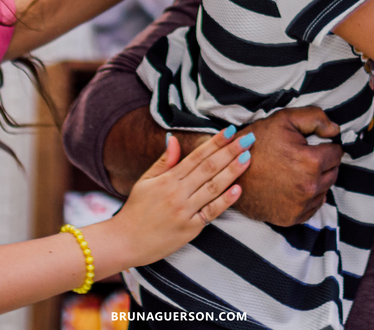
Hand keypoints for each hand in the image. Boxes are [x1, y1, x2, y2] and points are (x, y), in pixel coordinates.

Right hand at [114, 128, 251, 264]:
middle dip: (230, 151)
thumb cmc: (136, 210)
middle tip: (248, 138)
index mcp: (168, 179)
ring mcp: (185, 211)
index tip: (230, 130)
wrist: (125, 242)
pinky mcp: (191, 229)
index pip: (196, 156)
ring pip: (213, 187)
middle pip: (209, 168)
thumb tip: (174, 138)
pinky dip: (226, 201)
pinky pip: (211, 212)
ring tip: (247, 157)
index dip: (214, 142)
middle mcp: (178, 193)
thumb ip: (163, 161)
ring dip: (232, 171)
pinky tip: (238, 189)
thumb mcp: (145, 181)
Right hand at [230, 107, 342, 225]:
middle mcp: (310, 187)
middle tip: (302, 156)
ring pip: (324, 189)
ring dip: (316, 180)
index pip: (336, 153)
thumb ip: (316, 118)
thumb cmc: (256, 143)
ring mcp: (301, 205)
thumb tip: (336, 131)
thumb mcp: (284, 119)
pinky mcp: (292, 218)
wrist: (228, 171)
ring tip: (295, 170)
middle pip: (333, 172)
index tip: (312, 145)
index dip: (325, 145)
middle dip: (323, 163)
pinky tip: (293, 185)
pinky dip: (308, 197)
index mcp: (311, 162)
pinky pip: (313, 206)